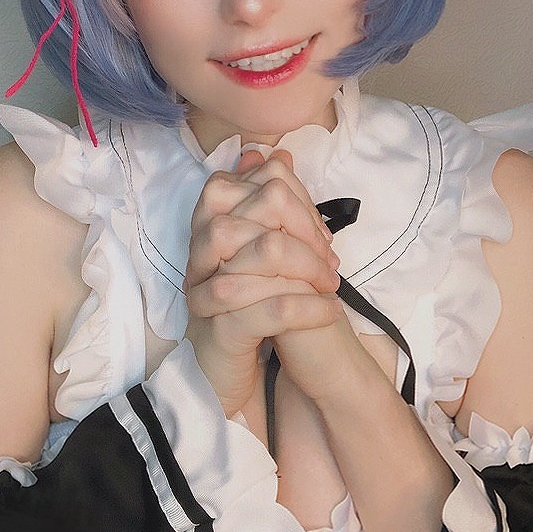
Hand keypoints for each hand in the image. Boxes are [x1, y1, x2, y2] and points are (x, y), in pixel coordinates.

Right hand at [185, 149, 341, 415]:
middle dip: (307, 228)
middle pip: (259, 207)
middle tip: (331, 259)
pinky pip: (270, 308)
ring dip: (311, 266)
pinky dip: (309, 307)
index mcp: (207, 226)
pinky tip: (330, 311)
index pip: (256, 181)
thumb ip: (266, 206)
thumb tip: (278, 153)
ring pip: (265, 251)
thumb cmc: (243, 310)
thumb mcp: (257, 256)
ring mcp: (205, 291)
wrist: (219, 378)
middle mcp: (200, 253)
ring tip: (332, 284)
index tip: (320, 232)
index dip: (297, 200)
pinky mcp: (219, 333)